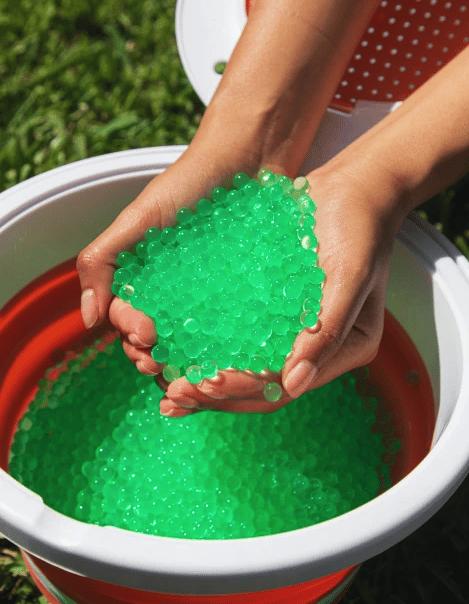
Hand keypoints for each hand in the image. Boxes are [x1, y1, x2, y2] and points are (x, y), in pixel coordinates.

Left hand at [162, 164, 404, 415]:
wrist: (355, 190)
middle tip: (172, 393)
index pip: (284, 386)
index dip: (242, 390)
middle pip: (261, 385)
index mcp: (344, 350)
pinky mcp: (275, 307)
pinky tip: (179, 347)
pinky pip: (241, 334)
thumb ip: (328, 330)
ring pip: (246, 366)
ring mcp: (294, 329)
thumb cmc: (361, 228)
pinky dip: (211, 344)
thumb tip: (293, 383)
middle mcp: (316, 348)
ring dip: (208, 378)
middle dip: (216, 394)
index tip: (204, 383)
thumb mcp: (350, 277)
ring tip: (165, 383)